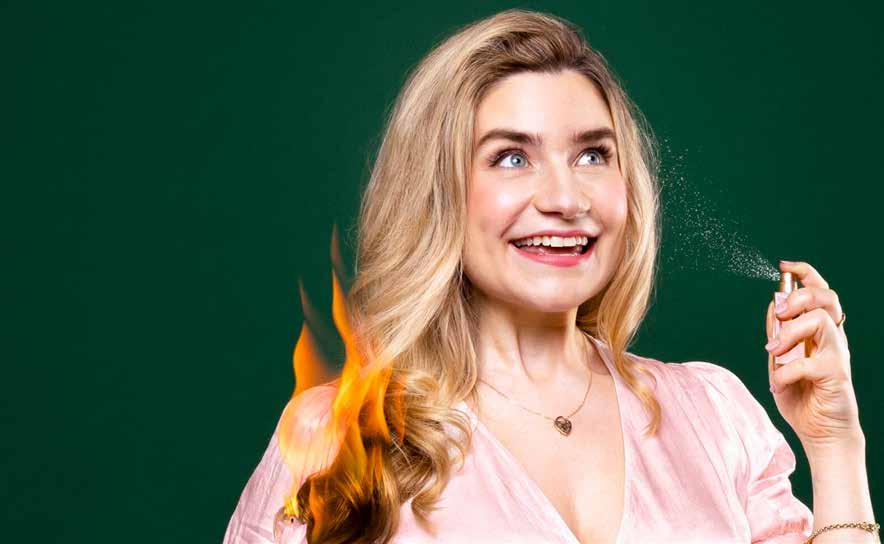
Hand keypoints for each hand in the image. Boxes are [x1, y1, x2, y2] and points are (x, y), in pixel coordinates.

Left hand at [764, 260, 862, 449]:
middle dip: (798, 298)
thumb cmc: (802, 397)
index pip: (821, 291)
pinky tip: (778, 384)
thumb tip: (772, 305)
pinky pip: (808, 361)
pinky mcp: (837, 375)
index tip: (785, 266)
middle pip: (826, 297)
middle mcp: (833, 338)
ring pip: (820, 321)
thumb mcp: (780, 361)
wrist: (820, 434)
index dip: (806, 273)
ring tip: (773, 351)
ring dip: (789, 332)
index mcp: (820, 331)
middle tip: (778, 315)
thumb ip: (778, 334)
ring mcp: (837, 355)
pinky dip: (785, 371)